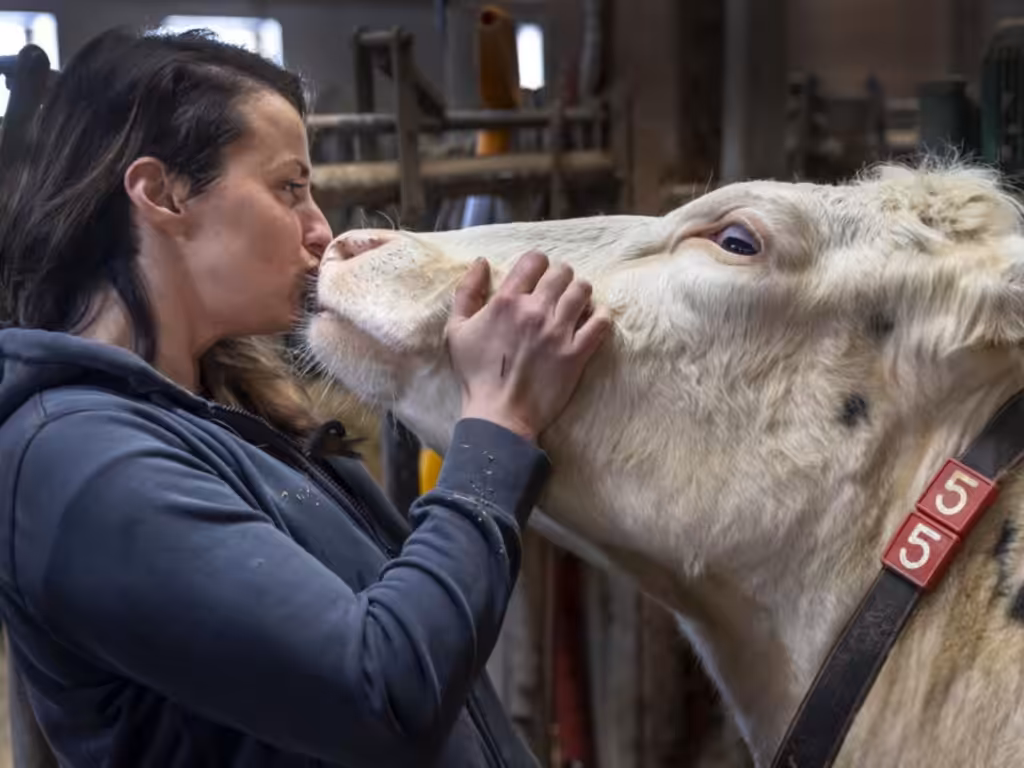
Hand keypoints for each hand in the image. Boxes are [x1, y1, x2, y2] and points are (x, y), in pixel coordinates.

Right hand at [446, 250, 611, 441]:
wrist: (498, 415)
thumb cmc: (475, 374)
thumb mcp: (457, 329)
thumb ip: (467, 291)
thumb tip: (481, 262)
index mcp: (507, 301)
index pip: (534, 260)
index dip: (538, 263)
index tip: (537, 275)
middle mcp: (535, 311)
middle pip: (562, 272)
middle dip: (560, 277)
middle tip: (556, 291)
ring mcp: (559, 332)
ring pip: (583, 290)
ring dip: (580, 292)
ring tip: (575, 304)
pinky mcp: (577, 353)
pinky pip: (601, 322)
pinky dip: (600, 315)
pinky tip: (593, 319)